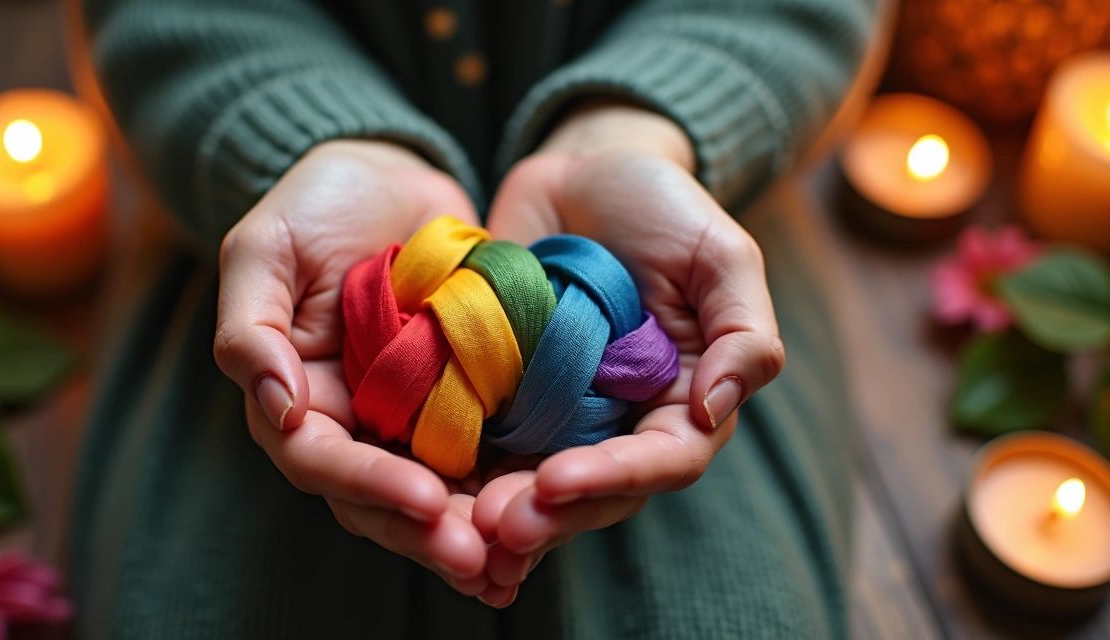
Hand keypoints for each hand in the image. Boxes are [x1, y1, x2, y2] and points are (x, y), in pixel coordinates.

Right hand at [213, 140, 490, 592]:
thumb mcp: (263, 250)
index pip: (323, 462)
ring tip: (516, 564)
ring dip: (475, 532)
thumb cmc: (316, 203)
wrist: (391, 175)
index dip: (370, 487)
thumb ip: (251, 330)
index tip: (426, 502)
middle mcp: (356, 423)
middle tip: (480, 560)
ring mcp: (414, 418)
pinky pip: (488, 457)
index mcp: (298, 400)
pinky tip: (550, 518)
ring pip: (440, 494)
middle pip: (383, 500)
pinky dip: (512, 490)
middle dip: (429, 534)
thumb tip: (277, 412)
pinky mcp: (469, 403)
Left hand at [473, 103, 785, 589]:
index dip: (612, 478)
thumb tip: (717, 409)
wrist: (581, 174)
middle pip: (593, 494)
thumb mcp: (720, 254)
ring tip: (460, 530)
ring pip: (532, 488)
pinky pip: (482, 452)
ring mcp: (557, 418)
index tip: (557, 481)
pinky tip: (424, 501)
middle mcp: (620, 424)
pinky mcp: (502, 401)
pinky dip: (457, 483)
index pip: (662, 461)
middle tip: (495, 529)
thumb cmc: (660, 207)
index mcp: (682, 402)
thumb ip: (743, 332)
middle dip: (547, 516)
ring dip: (498, 516)